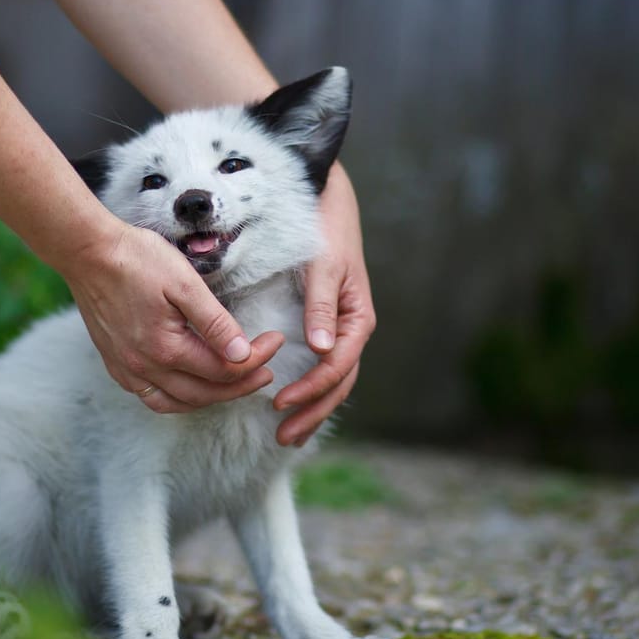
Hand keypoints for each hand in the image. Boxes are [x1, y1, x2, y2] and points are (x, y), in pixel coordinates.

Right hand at [58, 213, 284, 412]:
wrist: (87, 252)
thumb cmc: (137, 259)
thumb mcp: (185, 283)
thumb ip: (216, 322)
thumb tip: (243, 354)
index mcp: (166, 348)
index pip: (224, 369)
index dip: (256, 358)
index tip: (276, 340)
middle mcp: (145, 367)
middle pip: (205, 393)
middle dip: (242, 384)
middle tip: (267, 369)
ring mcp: (127, 369)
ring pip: (178, 402)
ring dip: (211, 397)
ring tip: (236, 383)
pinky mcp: (115, 364)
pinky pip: (152, 396)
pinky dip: (179, 398)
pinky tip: (192, 385)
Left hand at [274, 165, 375, 444]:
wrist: (326, 202)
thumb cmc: (326, 231)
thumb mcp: (324, 266)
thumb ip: (322, 305)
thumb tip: (321, 349)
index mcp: (358, 318)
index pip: (338, 366)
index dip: (311, 388)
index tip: (280, 403)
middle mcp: (352, 330)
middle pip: (339, 383)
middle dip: (313, 411)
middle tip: (283, 436)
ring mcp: (340, 331)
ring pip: (333, 381)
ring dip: (312, 409)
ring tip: (287, 435)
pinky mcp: (325, 327)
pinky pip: (322, 367)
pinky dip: (309, 390)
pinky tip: (291, 407)